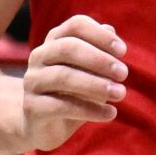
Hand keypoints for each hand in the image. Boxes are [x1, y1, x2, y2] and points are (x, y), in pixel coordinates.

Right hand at [20, 14, 125, 151]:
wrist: (45, 128)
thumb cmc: (73, 94)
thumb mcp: (90, 72)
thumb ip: (99, 51)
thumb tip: (110, 28)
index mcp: (55, 41)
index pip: (76, 26)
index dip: (100, 35)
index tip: (123, 51)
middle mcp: (39, 56)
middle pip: (67, 48)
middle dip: (99, 59)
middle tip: (123, 73)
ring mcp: (32, 81)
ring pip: (63, 76)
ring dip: (96, 84)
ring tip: (120, 93)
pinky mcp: (32, 107)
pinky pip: (61, 106)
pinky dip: (89, 109)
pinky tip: (110, 113)